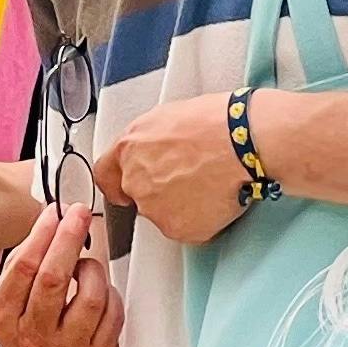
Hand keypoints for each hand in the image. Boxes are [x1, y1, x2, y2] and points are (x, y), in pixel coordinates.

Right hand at [0, 203, 121, 346]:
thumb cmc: (27, 322)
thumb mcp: (8, 295)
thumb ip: (25, 260)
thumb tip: (53, 219)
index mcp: (3, 317)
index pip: (24, 268)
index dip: (42, 236)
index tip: (55, 213)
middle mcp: (33, 338)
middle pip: (54, 280)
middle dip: (69, 240)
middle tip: (79, 215)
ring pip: (91, 298)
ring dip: (93, 270)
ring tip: (86, 265)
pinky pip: (113, 315)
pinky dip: (110, 295)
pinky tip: (99, 292)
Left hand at [97, 89, 257, 245]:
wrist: (242, 142)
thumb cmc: (213, 122)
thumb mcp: (166, 117)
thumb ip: (147, 142)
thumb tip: (151, 151)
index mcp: (129, 148)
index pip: (105, 176)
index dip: (116, 185)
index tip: (123, 192)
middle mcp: (136, 181)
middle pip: (139, 196)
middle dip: (159, 191)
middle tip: (190, 178)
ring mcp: (155, 208)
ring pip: (164, 214)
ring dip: (180, 206)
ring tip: (208, 184)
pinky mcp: (179, 229)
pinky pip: (186, 229)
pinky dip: (199, 220)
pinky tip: (215, 199)